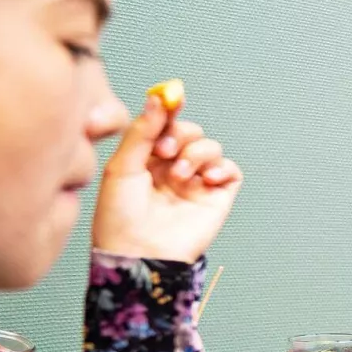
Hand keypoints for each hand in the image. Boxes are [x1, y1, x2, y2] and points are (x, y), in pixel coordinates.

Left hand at [91, 91, 242, 261]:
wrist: (138, 253)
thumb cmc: (120, 217)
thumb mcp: (121, 167)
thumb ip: (142, 131)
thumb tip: (159, 97)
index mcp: (147, 158)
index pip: (164, 124)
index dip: (169, 110)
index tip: (172, 99)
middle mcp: (172, 167)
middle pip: (190, 131)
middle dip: (180, 135)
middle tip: (164, 152)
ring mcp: (196, 182)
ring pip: (211, 147)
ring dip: (197, 153)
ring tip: (179, 175)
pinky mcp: (217, 197)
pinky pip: (231, 170)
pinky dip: (222, 168)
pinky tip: (205, 179)